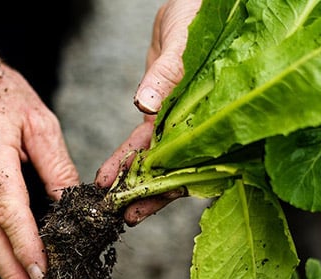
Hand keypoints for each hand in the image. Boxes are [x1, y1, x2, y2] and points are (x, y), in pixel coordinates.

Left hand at [95, 0, 201, 224]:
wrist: (193, 1)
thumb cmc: (201, 15)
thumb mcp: (184, 42)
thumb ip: (167, 74)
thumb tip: (145, 104)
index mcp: (211, 114)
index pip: (190, 159)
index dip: (167, 184)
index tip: (143, 202)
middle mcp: (197, 124)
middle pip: (174, 169)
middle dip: (148, 194)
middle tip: (123, 216)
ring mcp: (181, 122)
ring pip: (157, 161)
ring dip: (134, 183)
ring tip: (111, 204)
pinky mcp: (164, 114)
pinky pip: (144, 143)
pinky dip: (127, 159)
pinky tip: (109, 176)